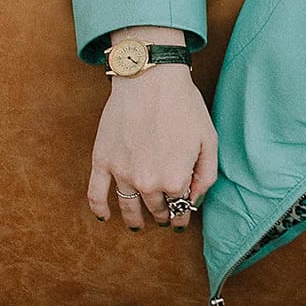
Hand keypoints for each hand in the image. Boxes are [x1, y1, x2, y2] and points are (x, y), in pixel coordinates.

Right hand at [88, 67, 217, 232]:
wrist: (151, 80)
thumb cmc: (185, 106)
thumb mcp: (209, 140)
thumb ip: (206, 175)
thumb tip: (194, 201)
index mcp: (175, 180)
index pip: (180, 207)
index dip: (183, 213)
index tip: (183, 218)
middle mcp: (147, 182)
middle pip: (156, 208)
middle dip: (163, 215)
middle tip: (166, 219)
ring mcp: (122, 173)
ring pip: (129, 207)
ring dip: (135, 219)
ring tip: (139, 225)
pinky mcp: (102, 161)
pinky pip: (96, 194)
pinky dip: (99, 209)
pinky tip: (105, 217)